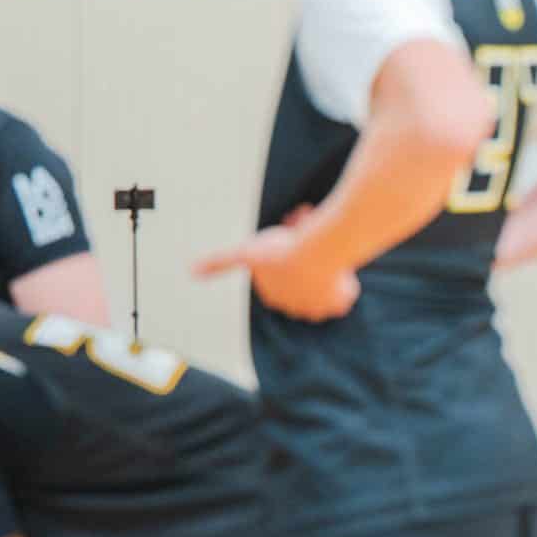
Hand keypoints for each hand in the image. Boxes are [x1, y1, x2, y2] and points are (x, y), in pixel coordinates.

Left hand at [194, 222, 359, 320]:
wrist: (316, 254)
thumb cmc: (282, 250)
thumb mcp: (245, 252)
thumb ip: (220, 263)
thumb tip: (192, 272)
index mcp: (272, 296)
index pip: (277, 277)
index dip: (282, 255)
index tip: (287, 238)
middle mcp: (294, 307)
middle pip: (301, 279)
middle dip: (303, 257)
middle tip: (305, 229)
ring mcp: (318, 307)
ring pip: (323, 288)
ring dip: (324, 271)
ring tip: (324, 245)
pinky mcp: (341, 302)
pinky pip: (344, 295)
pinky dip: (344, 283)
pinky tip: (342, 268)